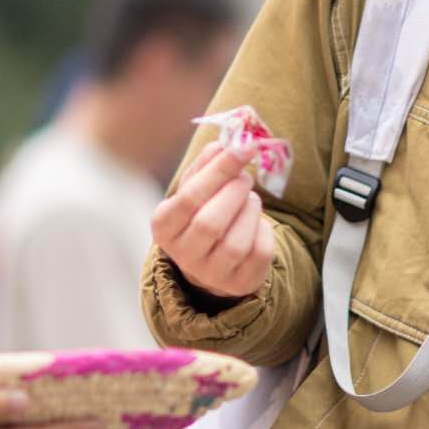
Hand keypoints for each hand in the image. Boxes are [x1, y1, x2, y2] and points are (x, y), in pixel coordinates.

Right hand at [150, 141, 274, 300]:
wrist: (211, 260)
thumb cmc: (201, 214)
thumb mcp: (195, 188)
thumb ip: (206, 165)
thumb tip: (222, 144)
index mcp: (164, 226)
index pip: (190, 197)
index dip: (219, 170)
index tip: (244, 148)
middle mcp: (183, 256)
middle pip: (210, 223)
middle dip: (234, 192)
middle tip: (245, 177)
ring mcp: (211, 274)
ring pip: (236, 243)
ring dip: (250, 210)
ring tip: (249, 199)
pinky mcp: (239, 284)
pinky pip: (259, 253)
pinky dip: (264, 230)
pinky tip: (256, 222)